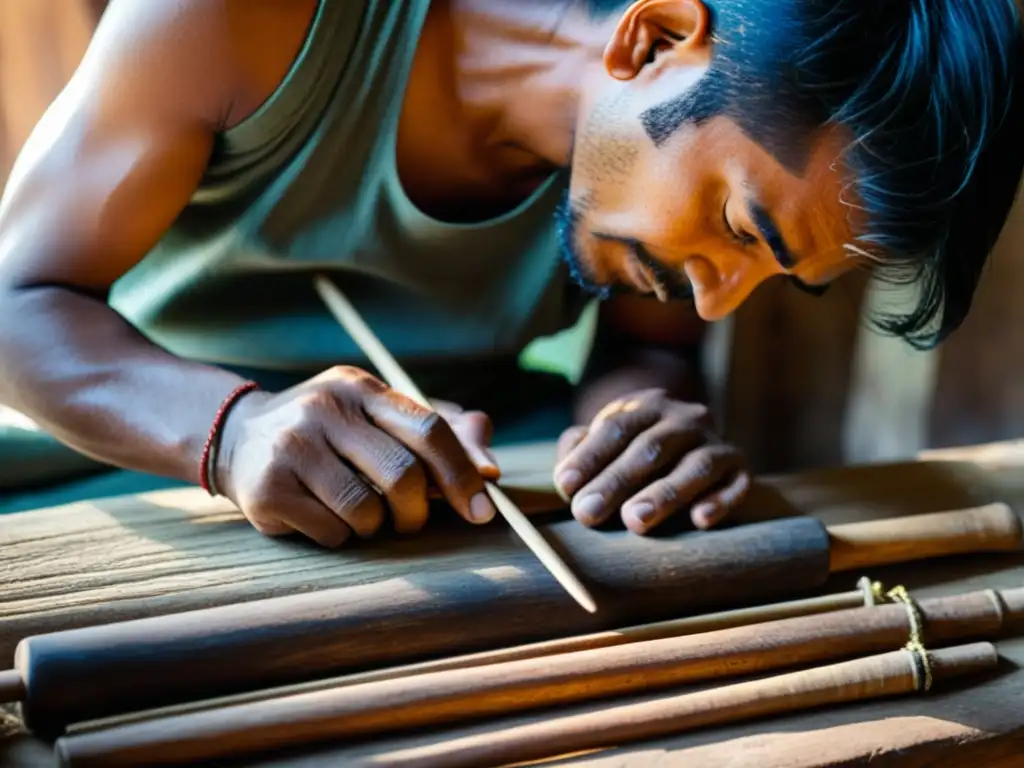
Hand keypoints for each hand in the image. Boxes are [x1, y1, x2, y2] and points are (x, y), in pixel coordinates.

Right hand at [215, 367, 499, 546]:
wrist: (239, 437)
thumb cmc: (332, 433)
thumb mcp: (380, 417)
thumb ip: (441, 434)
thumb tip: (492, 467)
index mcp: (360, 388)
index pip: (428, 429)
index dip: (462, 473)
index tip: (483, 509)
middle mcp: (324, 409)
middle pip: (403, 475)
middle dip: (418, 511)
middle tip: (411, 520)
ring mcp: (292, 447)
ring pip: (366, 512)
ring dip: (374, 527)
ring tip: (357, 512)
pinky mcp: (267, 488)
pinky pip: (331, 532)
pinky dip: (340, 536)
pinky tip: (321, 515)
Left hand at [553, 388, 749, 533]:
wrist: (692, 445)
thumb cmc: (632, 451)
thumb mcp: (603, 441)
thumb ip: (579, 450)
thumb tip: (567, 478)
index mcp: (647, 407)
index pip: (616, 428)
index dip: (590, 456)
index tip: (566, 486)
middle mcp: (685, 419)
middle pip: (650, 448)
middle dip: (616, 482)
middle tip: (587, 514)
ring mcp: (716, 443)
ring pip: (696, 465)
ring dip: (665, 493)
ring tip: (634, 520)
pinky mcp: (740, 469)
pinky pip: (736, 484)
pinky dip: (720, 501)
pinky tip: (699, 520)